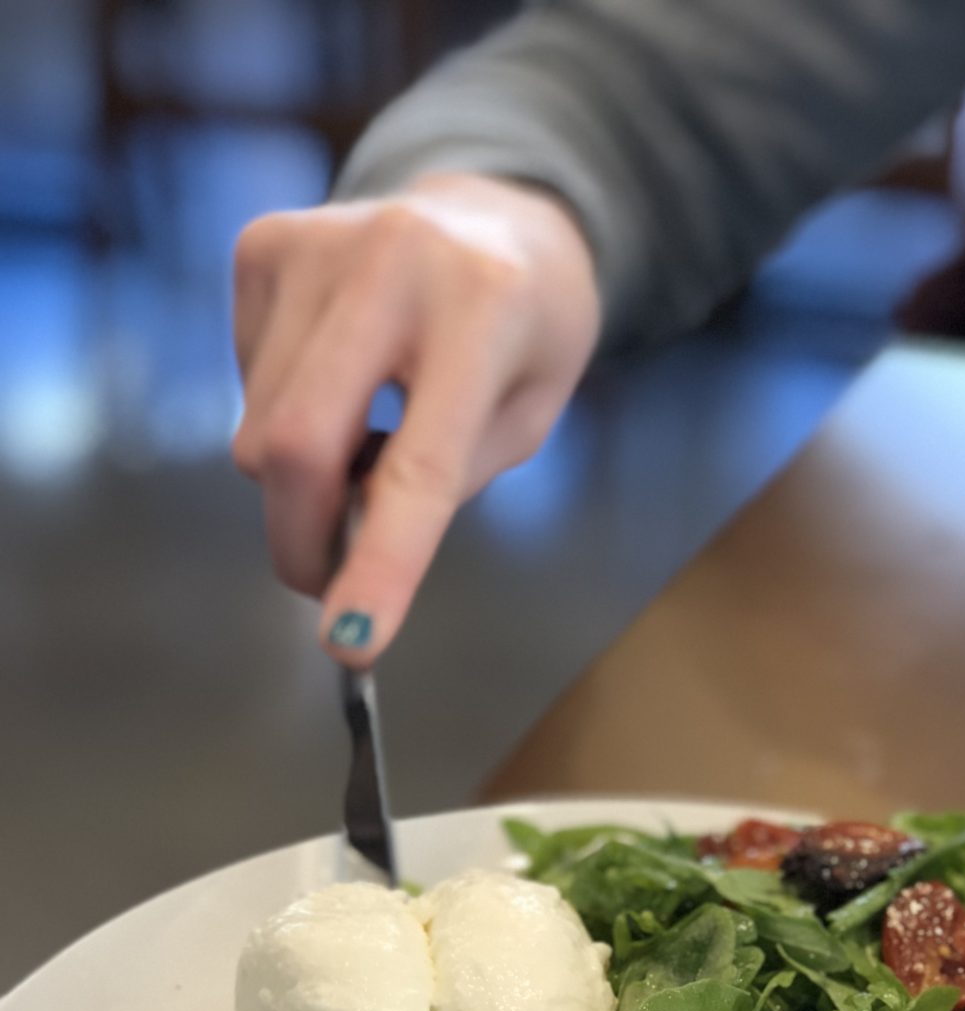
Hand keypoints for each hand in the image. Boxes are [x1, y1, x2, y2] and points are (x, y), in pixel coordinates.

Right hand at [232, 174, 601, 663]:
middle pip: (296, 445)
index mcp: (484, 309)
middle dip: (300, 541)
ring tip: (366, 444)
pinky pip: (246, 383)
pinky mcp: (263, 245)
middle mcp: (392, 259)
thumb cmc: (522, 337)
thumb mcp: (521, 420)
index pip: (419, 467)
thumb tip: (344, 546)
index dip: (383, 565)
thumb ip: (442, 485)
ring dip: (302, 479)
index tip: (352, 642)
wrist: (494, 218)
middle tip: (327, 587)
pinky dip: (284, 415)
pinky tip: (340, 381)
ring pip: (260, 430)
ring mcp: (316, 243)